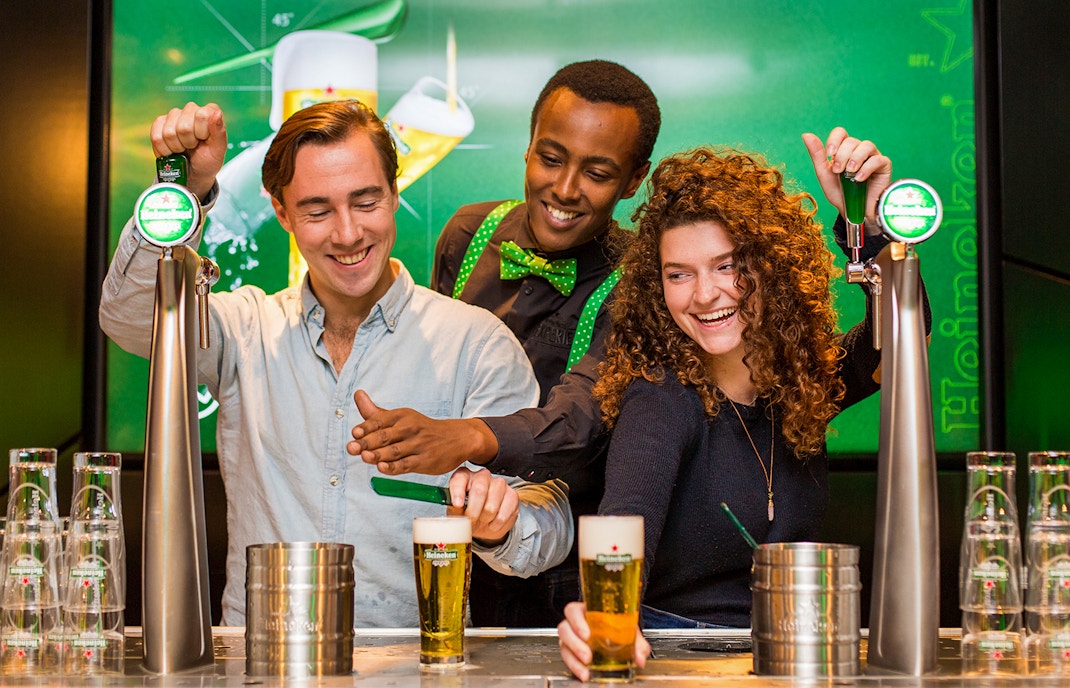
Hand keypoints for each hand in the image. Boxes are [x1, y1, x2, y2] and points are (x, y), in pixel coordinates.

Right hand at [149, 102, 227, 199]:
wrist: (193, 172)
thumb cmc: (208, 160)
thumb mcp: (219, 150)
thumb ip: (220, 131)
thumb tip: (217, 113)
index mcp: (209, 111)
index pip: (201, 116)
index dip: (201, 134)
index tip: (204, 140)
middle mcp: (191, 109)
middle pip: (183, 127)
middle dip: (188, 143)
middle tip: (193, 147)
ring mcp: (174, 115)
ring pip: (168, 133)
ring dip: (177, 147)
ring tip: (184, 149)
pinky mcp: (159, 123)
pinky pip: (156, 137)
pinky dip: (164, 150)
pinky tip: (173, 151)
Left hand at [347, 390, 497, 474]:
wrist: (457, 438)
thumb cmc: (421, 429)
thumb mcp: (401, 417)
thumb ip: (375, 412)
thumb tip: (357, 394)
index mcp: (401, 416)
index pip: (380, 420)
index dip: (366, 427)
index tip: (354, 433)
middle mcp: (410, 428)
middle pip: (385, 436)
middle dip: (367, 442)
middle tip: (352, 447)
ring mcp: (418, 445)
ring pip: (395, 451)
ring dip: (379, 454)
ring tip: (364, 457)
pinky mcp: (425, 461)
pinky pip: (407, 464)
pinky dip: (394, 467)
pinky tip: (383, 468)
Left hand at [446, 466, 517, 545]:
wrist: (484, 523)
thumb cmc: (468, 514)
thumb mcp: (456, 513)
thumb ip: (454, 510)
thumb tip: (455, 509)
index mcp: (465, 476)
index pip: (460, 478)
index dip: (458, 492)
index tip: (457, 505)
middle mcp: (482, 476)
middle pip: (479, 490)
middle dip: (473, 511)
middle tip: (471, 521)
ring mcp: (499, 484)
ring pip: (492, 505)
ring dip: (485, 519)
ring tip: (482, 522)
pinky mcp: (512, 495)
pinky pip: (504, 514)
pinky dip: (496, 525)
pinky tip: (492, 524)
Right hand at [557, 601, 649, 681]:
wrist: (619, 639)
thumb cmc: (619, 628)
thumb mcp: (629, 631)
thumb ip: (637, 644)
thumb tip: (640, 658)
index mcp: (587, 612)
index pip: (573, 611)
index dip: (576, 621)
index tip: (586, 634)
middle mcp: (576, 624)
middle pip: (564, 628)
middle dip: (574, 643)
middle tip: (588, 655)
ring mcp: (572, 639)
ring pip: (563, 644)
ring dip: (573, 657)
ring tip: (586, 667)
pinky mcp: (571, 652)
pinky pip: (567, 658)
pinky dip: (575, 667)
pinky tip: (584, 673)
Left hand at [802, 127, 891, 228]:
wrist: (853, 211)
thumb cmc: (840, 193)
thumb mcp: (824, 175)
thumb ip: (817, 155)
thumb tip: (806, 135)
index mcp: (843, 150)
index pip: (840, 133)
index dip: (835, 140)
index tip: (830, 154)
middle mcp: (859, 150)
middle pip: (852, 141)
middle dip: (842, 155)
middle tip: (838, 171)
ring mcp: (872, 157)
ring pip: (867, 146)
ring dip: (855, 158)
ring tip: (850, 173)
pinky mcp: (884, 166)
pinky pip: (878, 159)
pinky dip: (867, 168)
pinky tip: (859, 179)